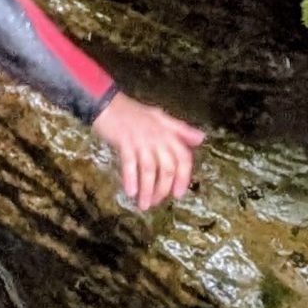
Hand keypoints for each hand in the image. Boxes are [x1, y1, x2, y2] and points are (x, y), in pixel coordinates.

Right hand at [92, 95, 204, 211]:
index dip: (183, 178)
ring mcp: (141, 140)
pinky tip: (130, 192)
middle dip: (163, 189)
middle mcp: (157, 138)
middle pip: (167, 168)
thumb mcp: (160, 117)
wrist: (106, 103)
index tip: (178, 194)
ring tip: (144, 204)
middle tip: (157, 203)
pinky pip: (130, 164)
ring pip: (149, 170)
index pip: (183, 158)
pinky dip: (130, 179)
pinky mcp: (124, 142)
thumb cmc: (131, 111)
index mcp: (168, 132)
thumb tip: (201, 138)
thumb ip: (180, 129)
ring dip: (147, 190)